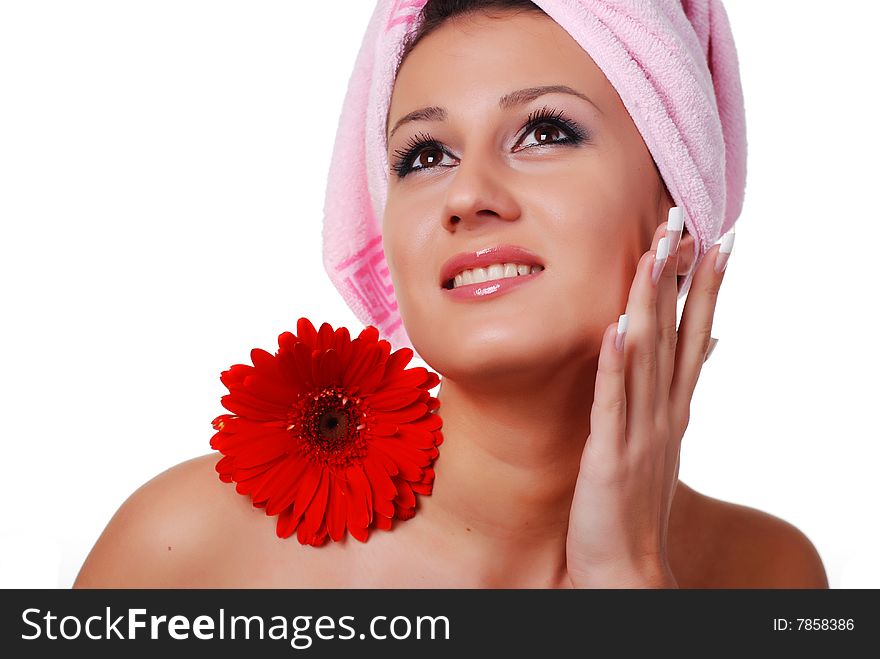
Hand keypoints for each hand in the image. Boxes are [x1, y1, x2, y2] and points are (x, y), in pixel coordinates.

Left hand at [565, 215, 732, 587]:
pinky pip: (611, 402)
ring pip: (647, 357)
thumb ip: (673, 394)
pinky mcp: (609, 455)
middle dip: (685, 279)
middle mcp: (664, 414)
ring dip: (651, 304)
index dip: (706, 288)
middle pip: (678, 335)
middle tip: (691, 225)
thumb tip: (699, 350)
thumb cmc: (635, 504)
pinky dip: (615, 364)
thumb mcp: (662, 442)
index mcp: (673, 409)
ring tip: (655, 255)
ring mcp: (639, 433)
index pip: (694, 336)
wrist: (625, 568)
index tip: (717, 242)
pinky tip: (616, 327)